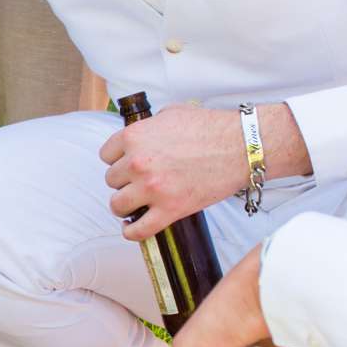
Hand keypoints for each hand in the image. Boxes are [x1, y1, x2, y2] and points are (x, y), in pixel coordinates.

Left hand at [103, 104, 260, 237]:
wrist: (240, 147)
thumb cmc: (210, 128)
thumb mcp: (170, 114)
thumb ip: (148, 127)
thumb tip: (141, 136)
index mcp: (134, 136)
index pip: (106, 155)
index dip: (118, 160)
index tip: (128, 165)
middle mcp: (138, 162)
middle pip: (111, 180)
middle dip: (125, 181)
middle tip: (141, 181)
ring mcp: (152, 188)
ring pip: (118, 205)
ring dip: (125, 205)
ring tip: (137, 204)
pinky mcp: (170, 210)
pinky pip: (138, 231)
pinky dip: (132, 232)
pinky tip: (133, 227)